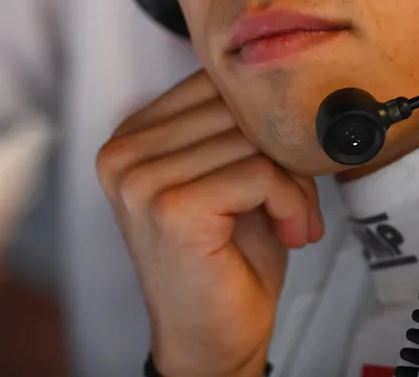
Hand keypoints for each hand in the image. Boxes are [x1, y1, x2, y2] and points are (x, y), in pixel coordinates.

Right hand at [97, 70, 324, 376]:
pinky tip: (291, 233)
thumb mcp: (231, 171)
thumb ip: (238, 123)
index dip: (264, 121)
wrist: (215, 341)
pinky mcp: (169, 209)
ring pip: (253, 138)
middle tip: (295, 202)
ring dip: (294, 183)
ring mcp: (139, 181)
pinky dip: (291, 201)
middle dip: (284, 153)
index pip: (217, 82)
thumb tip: (287, 75)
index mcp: (131, 135)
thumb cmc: (229, 258)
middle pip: (236, 107)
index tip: (279, 171)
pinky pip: (259, 172)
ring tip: (292, 220)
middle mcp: (123, 152)